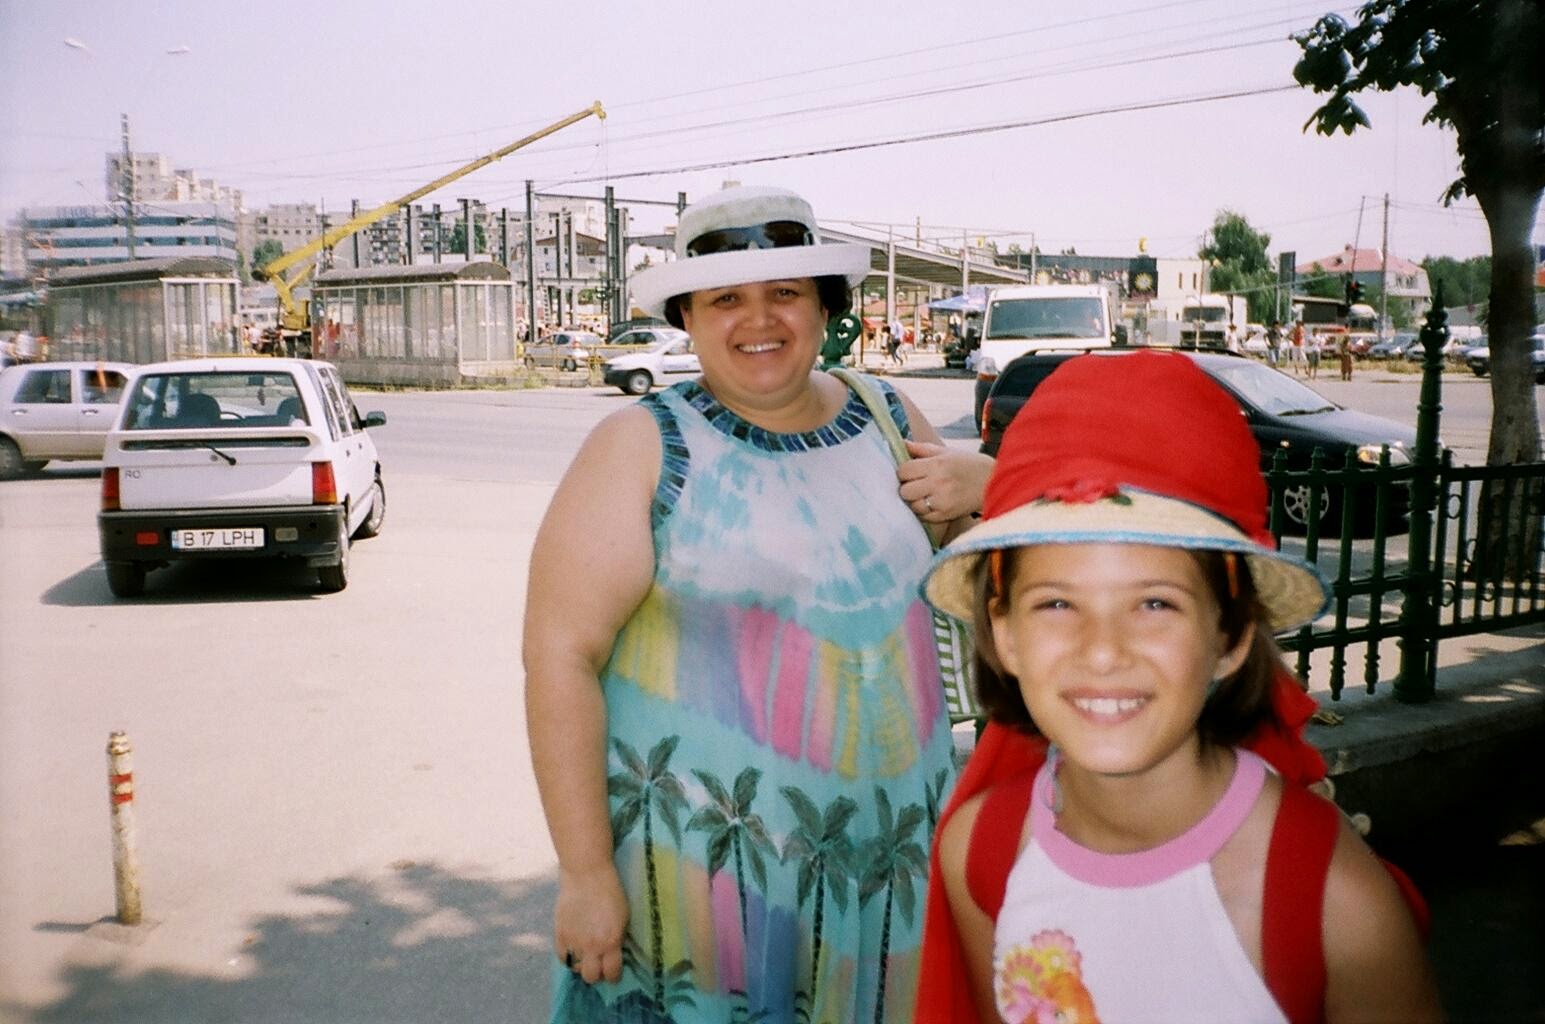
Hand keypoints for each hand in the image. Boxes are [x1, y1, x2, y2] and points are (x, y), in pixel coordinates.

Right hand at [554, 862, 627, 984]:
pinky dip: (568, 956)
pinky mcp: (560, 933)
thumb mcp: (623, 917)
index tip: (614, 971)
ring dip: (582, 964)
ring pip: (575, 968)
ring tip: (585, 954)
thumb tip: (614, 953)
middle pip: (592, 977)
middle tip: (599, 965)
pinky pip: (562, 957)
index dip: (614, 975)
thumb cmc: (610, 891)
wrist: (587, 873)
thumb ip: (617, 939)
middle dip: (597, 974)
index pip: (612, 973)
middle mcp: (592, 945)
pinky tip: (574, 949)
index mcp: (611, 941)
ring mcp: (573, 941)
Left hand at [897, 440, 992, 522]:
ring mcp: (942, 502)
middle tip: (916, 484)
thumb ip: (921, 449)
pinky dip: (924, 511)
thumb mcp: (947, 452)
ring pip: (912, 505)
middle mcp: (938, 483)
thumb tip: (901, 443)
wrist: (995, 484)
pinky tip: (932, 503)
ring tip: (925, 494)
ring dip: (915, 500)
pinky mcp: (946, 516)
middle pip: (905, 490)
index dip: (904, 472)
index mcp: (937, 465)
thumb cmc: (970, 465)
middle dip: (907, 487)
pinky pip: (923, 516)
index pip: (904, 471)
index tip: (909, 472)